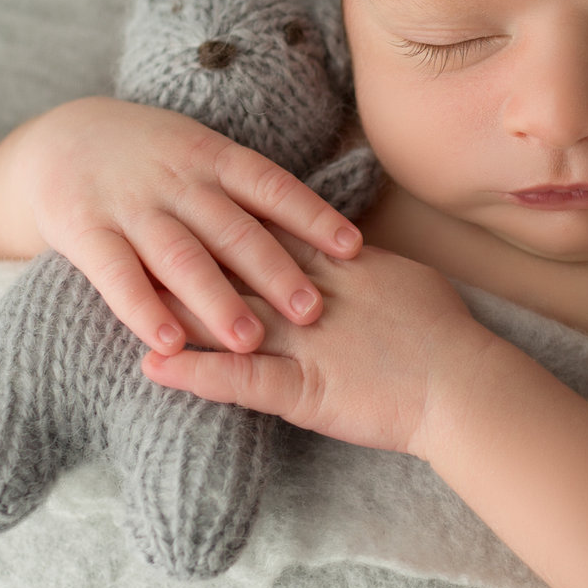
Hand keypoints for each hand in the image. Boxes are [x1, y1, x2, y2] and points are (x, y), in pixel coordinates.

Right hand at [0, 97, 359, 355]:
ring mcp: (129, 205)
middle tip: (314, 310)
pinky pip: (116, 274)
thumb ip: (247, 192)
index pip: (270, 186)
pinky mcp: (84, 230)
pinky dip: (143, 309)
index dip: (313, 215)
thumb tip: (326, 235)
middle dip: (274, 270)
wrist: (57, 139)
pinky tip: (170, 343)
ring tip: (251, 339)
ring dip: (217, 298)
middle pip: (231, 228)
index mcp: (210, 158)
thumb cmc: (150, 160)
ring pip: (179, 255)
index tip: (353, 248)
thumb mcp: (199, 155)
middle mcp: (175, 181)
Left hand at [140, 233, 497, 457]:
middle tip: (132, 226)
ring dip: (170, 307)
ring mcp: (301, 342)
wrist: (467, 384)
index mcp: (335, 268)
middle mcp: (309, 296)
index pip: (268, 233)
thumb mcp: (401, 279)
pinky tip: (151, 367)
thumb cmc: (447, 336)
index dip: (221, 217)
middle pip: (232, 264)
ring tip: (119, 293)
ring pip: (223, 316)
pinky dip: (193, 373)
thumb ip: (362, 263)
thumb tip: (344, 247)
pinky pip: (237, 381)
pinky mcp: (301, 390)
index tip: (178, 197)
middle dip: (180, 249)